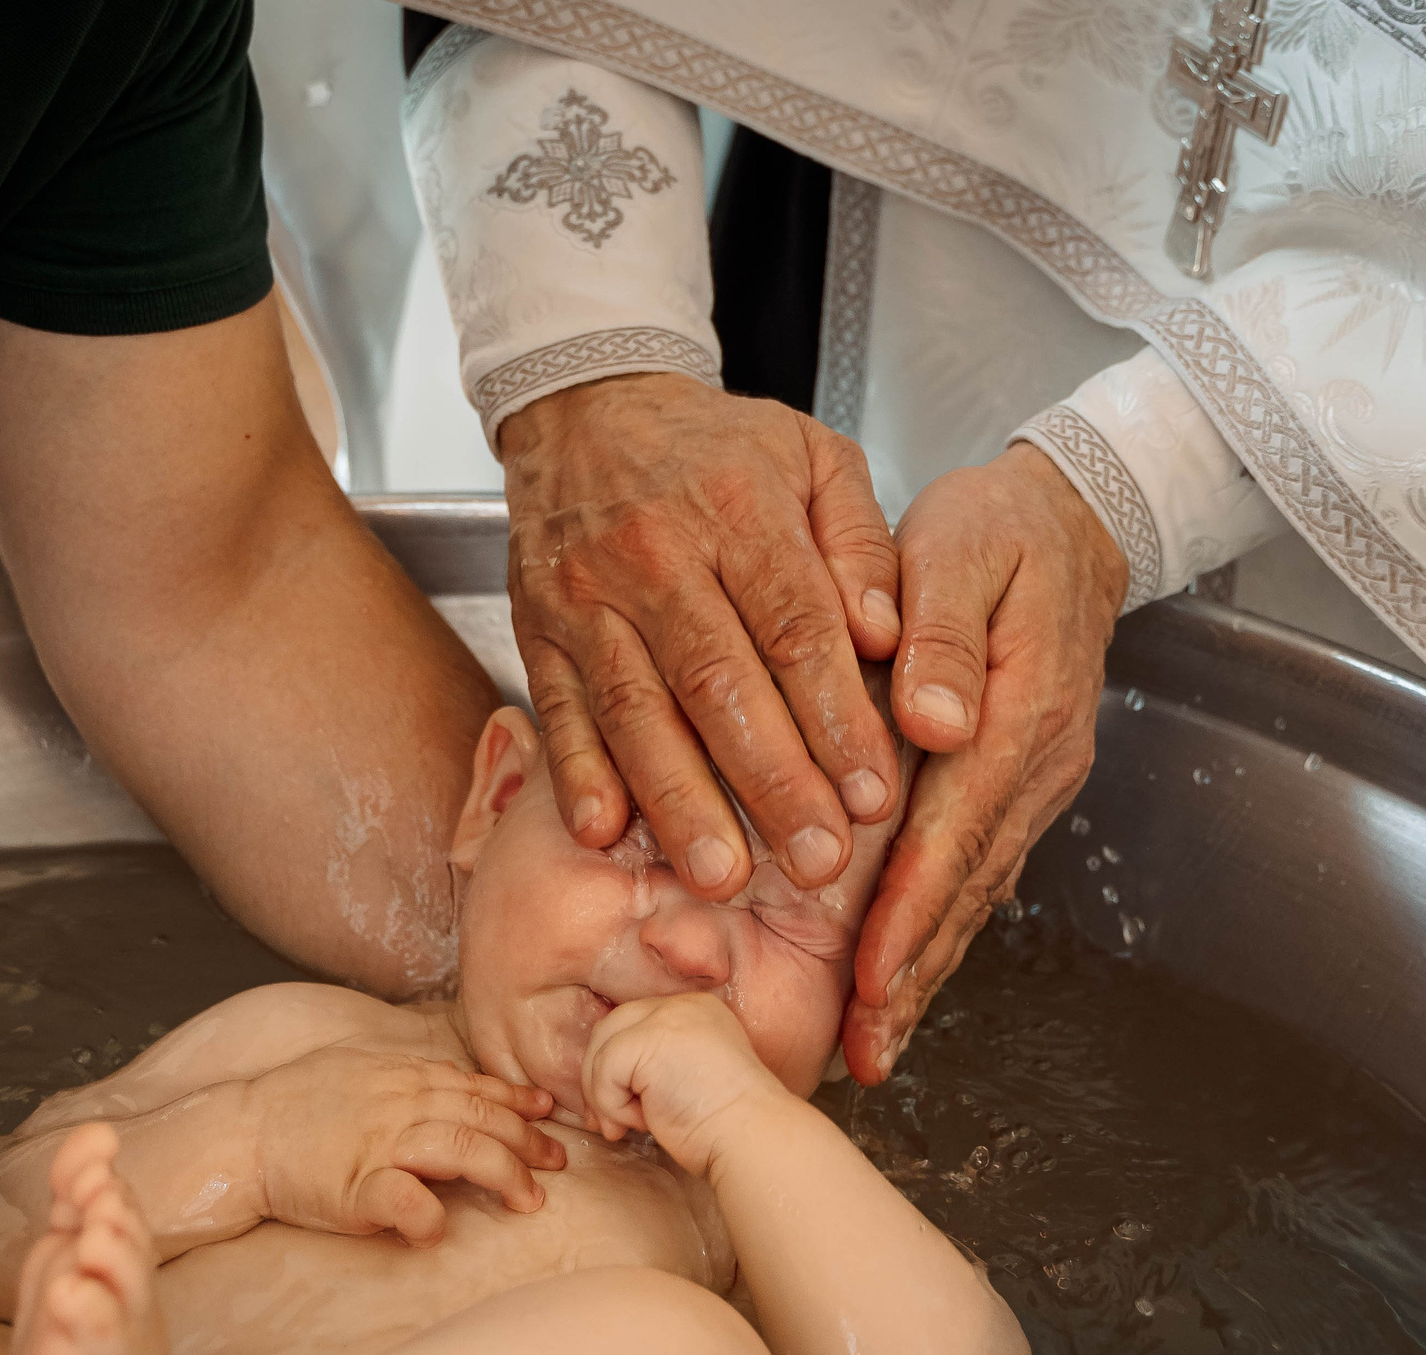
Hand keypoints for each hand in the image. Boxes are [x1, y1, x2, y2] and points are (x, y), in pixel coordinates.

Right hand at [236, 1049, 561, 1245]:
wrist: (240, 1134)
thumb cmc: (297, 1105)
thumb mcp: (358, 1069)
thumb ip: (407, 1076)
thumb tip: (456, 1083)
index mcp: (401, 1078)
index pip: (474, 1087)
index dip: (518, 1104)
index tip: (548, 1118)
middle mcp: (398, 1106)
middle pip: (481, 1118)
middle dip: (527, 1143)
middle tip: (556, 1165)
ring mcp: (378, 1145)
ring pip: (461, 1150)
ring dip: (503, 1175)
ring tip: (528, 1201)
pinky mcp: (354, 1187)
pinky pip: (405, 1199)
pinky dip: (430, 1216)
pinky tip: (441, 1229)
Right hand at [501, 372, 904, 897]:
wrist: (587, 409)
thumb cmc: (717, 449)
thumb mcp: (815, 457)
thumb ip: (860, 545)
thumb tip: (886, 635)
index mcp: (737, 507)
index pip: (794, 625)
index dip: (834, 716)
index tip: (872, 791)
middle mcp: (655, 553)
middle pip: (718, 681)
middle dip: (772, 781)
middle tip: (818, 859)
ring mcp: (586, 596)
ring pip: (636, 708)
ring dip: (680, 799)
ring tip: (724, 873)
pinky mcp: (538, 629)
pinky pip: (559, 710)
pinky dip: (577, 775)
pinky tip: (607, 830)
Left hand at [580, 993, 788, 1175]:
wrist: (751, 1138)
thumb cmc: (725, 1127)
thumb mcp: (690, 1077)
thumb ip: (657, 1064)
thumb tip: (605, 1076)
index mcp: (696, 1010)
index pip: (634, 1024)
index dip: (618, 1068)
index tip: (625, 1110)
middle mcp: (681, 1006)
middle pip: (610, 1030)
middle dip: (599, 1080)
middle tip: (611, 1123)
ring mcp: (666, 1018)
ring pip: (601, 1051)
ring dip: (606, 1097)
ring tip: (634, 1126)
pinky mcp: (649, 1040)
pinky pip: (604, 1071)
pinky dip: (612, 1106)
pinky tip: (644, 1123)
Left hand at [847, 443, 1127, 1082]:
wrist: (1072, 518)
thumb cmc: (1001, 526)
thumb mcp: (964, 545)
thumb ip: (942, 630)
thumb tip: (932, 722)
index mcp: (1019, 711)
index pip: (956, 829)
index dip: (912, 909)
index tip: (872, 976)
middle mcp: (1036, 763)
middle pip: (969, 886)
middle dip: (916, 973)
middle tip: (867, 1050)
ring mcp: (1034, 781)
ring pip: (976, 892)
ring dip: (927, 969)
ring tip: (877, 1042)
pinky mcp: (1019, 784)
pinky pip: (977, 869)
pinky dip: (939, 928)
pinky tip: (905, 975)